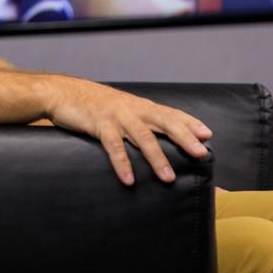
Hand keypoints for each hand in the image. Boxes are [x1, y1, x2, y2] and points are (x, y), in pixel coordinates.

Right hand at [43, 77, 212, 185]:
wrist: (64, 92)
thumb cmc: (95, 105)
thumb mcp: (121, 109)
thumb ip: (139, 120)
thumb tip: (159, 139)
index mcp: (140, 106)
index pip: (170, 112)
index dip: (189, 122)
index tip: (207, 134)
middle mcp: (133, 109)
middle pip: (164, 122)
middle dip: (184, 137)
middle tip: (200, 153)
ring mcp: (117, 116)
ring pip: (142, 136)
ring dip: (157, 157)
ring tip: (168, 178)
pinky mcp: (100, 124)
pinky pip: (114, 146)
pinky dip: (122, 163)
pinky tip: (129, 179)